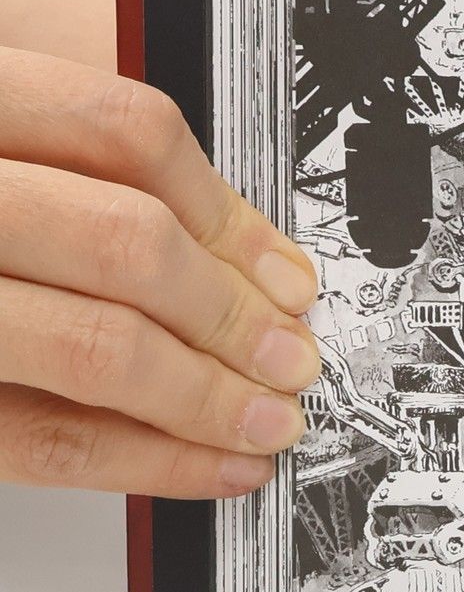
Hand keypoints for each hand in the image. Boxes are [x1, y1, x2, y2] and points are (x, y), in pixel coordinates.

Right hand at [0, 46, 319, 498]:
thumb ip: (76, 179)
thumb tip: (245, 257)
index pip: (122, 127)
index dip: (227, 208)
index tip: (285, 270)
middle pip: (123, 241)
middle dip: (230, 312)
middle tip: (295, 355)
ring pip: (92, 344)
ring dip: (207, 393)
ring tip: (272, 418)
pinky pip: (40, 438)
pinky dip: (147, 458)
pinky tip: (212, 464)